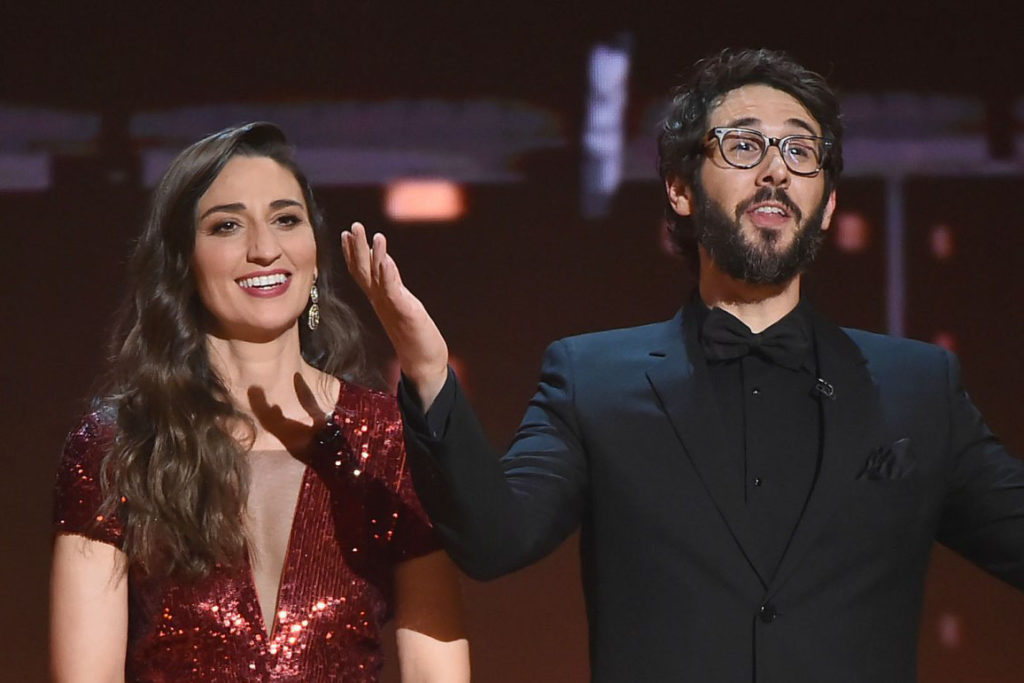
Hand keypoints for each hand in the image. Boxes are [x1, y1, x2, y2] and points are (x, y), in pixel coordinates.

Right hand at [342, 222, 448, 408]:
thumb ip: (392, 289)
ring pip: (377, 277)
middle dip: (357, 248)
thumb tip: (385, 269)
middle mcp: (381, 301)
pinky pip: (393, 291)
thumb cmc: (414, 337)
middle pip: (364, 270)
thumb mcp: (400, 307)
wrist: (423, 363)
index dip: (352, 253)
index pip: (361, 272)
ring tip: (371, 234)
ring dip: (373, 255)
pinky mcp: (405, 312)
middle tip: (352, 226)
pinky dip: (389, 274)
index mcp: (380, 299)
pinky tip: (386, 259)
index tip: (345, 234)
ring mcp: (391, 306)